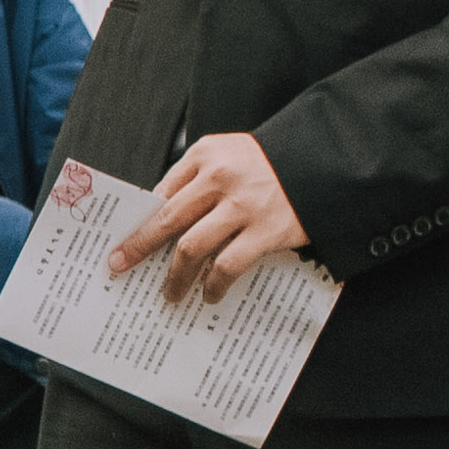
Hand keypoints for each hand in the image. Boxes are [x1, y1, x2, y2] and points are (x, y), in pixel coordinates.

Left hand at [106, 129, 310, 294]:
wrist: (328, 160)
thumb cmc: (273, 163)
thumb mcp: (230, 154)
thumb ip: (199, 179)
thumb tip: (162, 218)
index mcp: (204, 155)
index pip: (160, 192)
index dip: (139, 221)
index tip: (121, 240)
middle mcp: (219, 177)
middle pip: (166, 219)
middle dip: (139, 247)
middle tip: (120, 266)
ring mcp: (242, 205)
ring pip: (191, 247)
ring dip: (175, 276)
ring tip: (169, 294)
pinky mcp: (266, 230)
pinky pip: (227, 265)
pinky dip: (213, 284)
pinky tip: (209, 294)